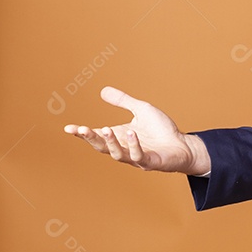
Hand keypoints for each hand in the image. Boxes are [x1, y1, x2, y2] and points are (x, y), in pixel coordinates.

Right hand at [63, 86, 210, 174]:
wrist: (183, 145)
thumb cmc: (161, 130)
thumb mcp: (141, 109)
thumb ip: (123, 101)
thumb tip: (103, 90)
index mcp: (119, 137)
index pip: (97, 136)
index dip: (82, 133)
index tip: (68, 128)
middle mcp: (124, 149)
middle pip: (101, 147)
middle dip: (90, 138)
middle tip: (81, 129)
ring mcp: (136, 157)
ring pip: (117, 154)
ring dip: (110, 142)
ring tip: (106, 129)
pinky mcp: (150, 162)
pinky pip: (138, 155)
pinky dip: (133, 146)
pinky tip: (131, 134)